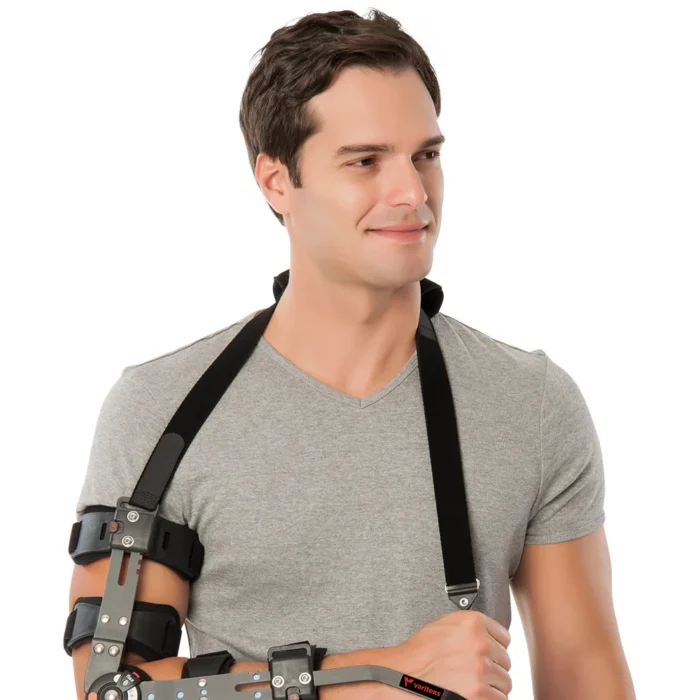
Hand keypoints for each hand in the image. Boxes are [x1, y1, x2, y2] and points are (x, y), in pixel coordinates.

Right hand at [386, 610, 512, 699]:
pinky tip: (471, 694)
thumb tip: (490, 635)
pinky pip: (499, 699)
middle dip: (492, 667)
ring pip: (504, 682)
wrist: (403, 676)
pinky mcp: (481, 694)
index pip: (504, 636)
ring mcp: (482, 670)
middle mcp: (480, 643)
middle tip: (473, 671)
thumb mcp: (445, 625)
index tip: (487, 653)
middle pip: (505, 660)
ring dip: (491, 685)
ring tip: (470, 684)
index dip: (494, 647)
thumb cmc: (419, 654)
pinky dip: (487, 699)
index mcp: (473, 622)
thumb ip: (470, 627)